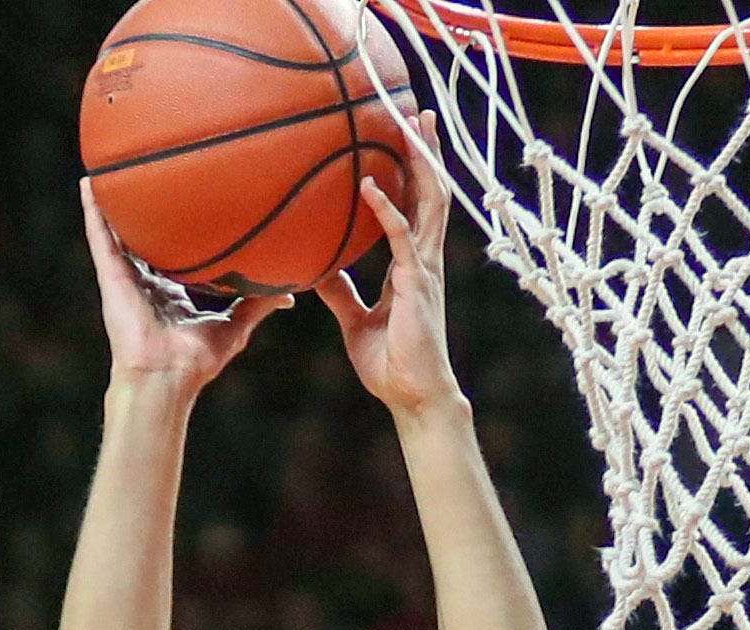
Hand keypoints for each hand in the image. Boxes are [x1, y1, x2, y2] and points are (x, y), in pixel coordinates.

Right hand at [82, 180, 286, 396]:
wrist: (168, 374)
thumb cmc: (197, 359)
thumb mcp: (235, 325)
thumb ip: (258, 305)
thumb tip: (290, 296)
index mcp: (170, 292)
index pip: (171, 254)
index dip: (176, 231)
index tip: (184, 203)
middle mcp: (146, 281)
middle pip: (142, 238)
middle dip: (141, 211)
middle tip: (144, 174)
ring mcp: (125, 277)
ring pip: (116, 232)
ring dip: (110, 203)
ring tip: (107, 169)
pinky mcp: (111, 276)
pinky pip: (100, 238)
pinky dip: (93, 211)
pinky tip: (88, 184)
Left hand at [310, 94, 464, 414]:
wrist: (411, 396)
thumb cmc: (389, 363)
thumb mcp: (354, 319)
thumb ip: (340, 290)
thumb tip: (318, 270)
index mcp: (412, 264)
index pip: (417, 206)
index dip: (414, 171)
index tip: (407, 137)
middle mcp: (424, 259)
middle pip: (431, 192)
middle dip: (427, 152)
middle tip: (418, 112)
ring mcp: (424, 269)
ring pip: (429, 203)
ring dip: (420, 163)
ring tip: (410, 127)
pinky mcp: (416, 284)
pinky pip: (402, 238)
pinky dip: (386, 210)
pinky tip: (368, 187)